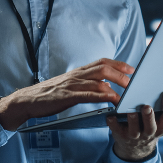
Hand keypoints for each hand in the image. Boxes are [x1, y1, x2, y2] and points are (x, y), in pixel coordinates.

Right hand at [0, 58, 133, 130]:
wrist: (28, 100)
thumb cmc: (49, 95)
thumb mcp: (69, 86)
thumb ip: (86, 85)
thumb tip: (105, 88)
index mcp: (78, 72)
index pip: (102, 62)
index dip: (118, 64)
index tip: (132, 69)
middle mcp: (77, 75)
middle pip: (104, 68)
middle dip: (121, 74)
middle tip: (135, 82)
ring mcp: (72, 85)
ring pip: (98, 81)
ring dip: (116, 86)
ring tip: (128, 93)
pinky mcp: (67, 96)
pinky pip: (88, 94)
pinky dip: (102, 96)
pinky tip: (111, 99)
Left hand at [107, 92, 162, 161]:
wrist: (135, 148)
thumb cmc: (154, 127)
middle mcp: (151, 133)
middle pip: (153, 126)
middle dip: (150, 117)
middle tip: (148, 106)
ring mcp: (136, 135)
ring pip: (135, 130)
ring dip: (133, 121)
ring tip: (131, 111)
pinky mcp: (121, 136)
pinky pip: (116, 131)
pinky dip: (113, 124)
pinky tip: (110, 116)